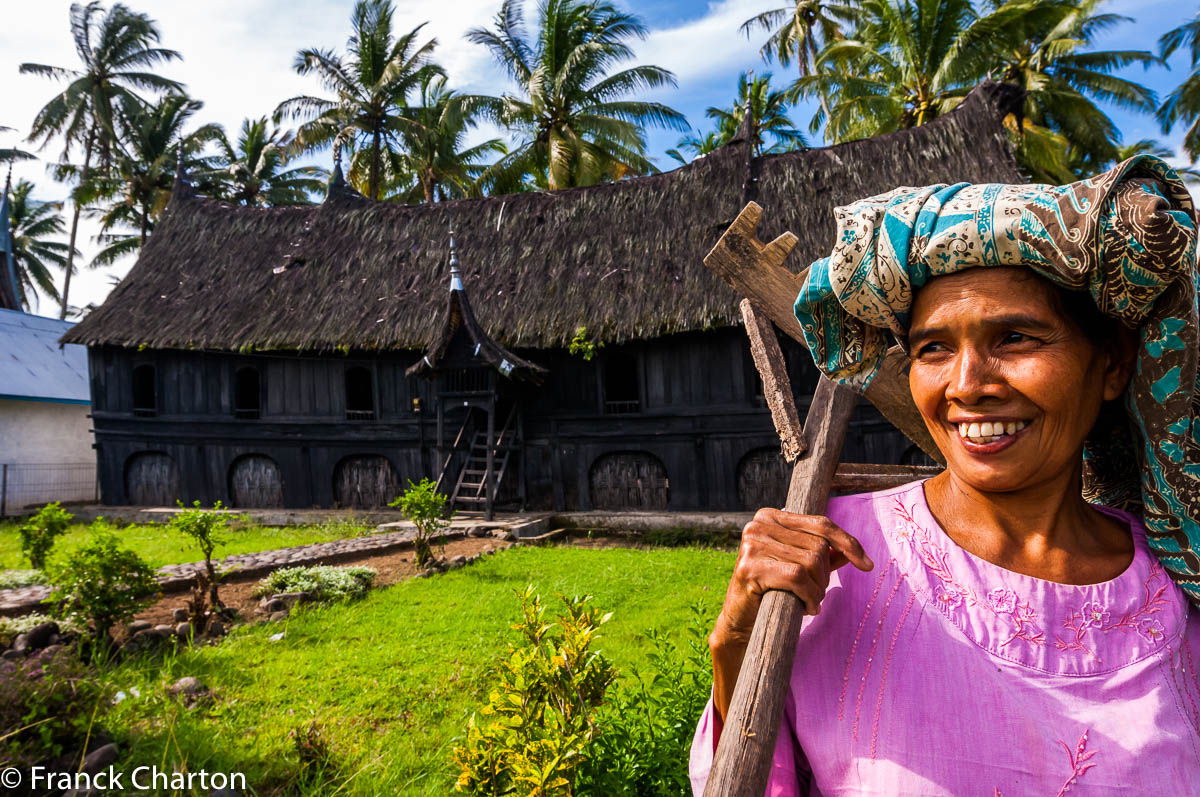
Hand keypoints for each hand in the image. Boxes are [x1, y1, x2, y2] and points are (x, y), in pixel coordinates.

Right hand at [709, 508, 872, 720]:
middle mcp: (758, 524)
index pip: (820, 524)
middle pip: (818, 546)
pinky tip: (808, 608)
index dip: (847, 543)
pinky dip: (810, 596)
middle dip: (825, 576)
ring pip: (810, 562)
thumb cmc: (773, 591)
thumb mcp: (800, 568)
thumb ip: (822, 556)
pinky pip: (797, 577)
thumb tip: (851, 552)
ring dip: (818, 590)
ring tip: (810, 602)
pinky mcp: (749, 567)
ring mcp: (752, 544)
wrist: (741, 621)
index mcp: (770, 517)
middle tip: (815, 595)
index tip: (867, 565)